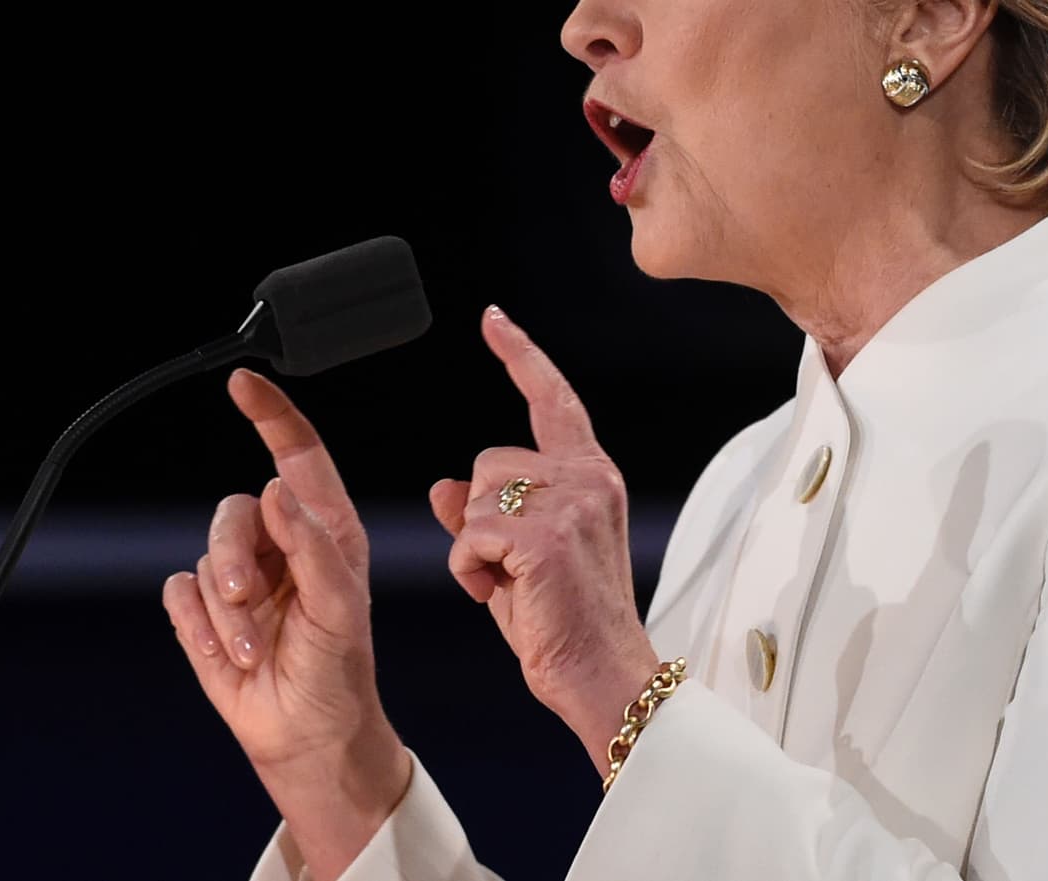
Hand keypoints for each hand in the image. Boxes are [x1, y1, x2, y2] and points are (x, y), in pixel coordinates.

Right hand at [162, 369, 408, 880]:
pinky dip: (201, 626)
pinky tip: (232, 654)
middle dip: (233, 555)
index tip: (243, 381)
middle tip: (247, 599)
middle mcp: (280, 543)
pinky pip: (178, 593)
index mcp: (323, 529)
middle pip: (233, 510)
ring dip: (224, 608)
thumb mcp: (339, 606)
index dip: (270, 416)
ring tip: (255, 647)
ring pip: (203, 555)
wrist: (306, 735)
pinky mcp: (203, 610)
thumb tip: (277, 487)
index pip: (296, 456)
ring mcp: (240, 576)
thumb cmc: (338, 668)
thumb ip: (311, 545)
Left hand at [429, 305, 658, 774]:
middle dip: (480, 514)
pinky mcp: (544, 538)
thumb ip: (486, 516)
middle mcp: (587, 479)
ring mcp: (569, 504)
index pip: (552, 400)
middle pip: (489, 460)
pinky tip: (500, 596)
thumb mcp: (522, 559)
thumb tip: (441, 487)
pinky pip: (469, 535)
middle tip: (511, 569)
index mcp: (591, 476)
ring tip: (511, 586)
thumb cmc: (568, 622)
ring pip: (475, 496)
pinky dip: (469, 571)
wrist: (606, 677)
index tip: (493, 320)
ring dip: (473, 546)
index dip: (520, 356)